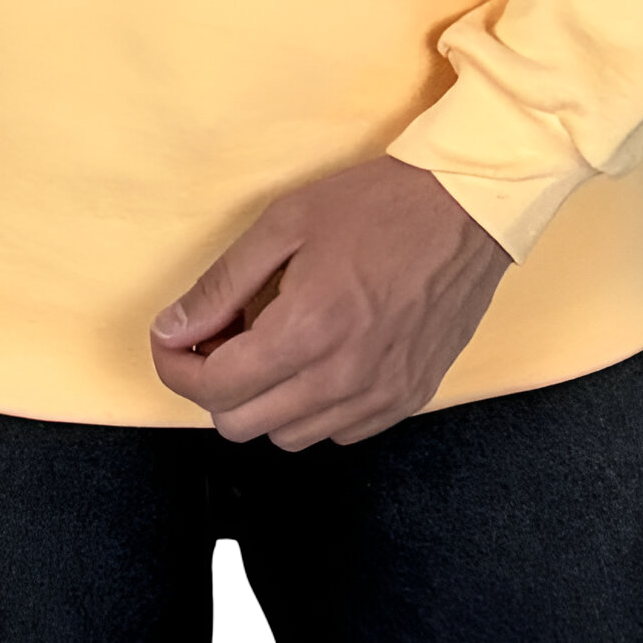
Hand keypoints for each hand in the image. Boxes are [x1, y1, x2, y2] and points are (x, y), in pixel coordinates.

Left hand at [148, 155, 512, 450]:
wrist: (469, 208)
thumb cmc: (378, 205)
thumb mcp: (286, 223)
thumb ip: (222, 284)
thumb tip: (173, 329)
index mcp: (307, 329)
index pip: (214, 389)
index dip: (175, 368)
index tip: (172, 340)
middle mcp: (343, 377)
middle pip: (241, 425)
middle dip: (213, 385)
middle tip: (221, 336)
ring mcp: (380, 396)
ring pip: (287, 437)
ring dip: (263, 400)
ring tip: (272, 345)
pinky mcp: (408, 399)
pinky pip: (337, 433)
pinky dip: (312, 407)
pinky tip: (318, 358)